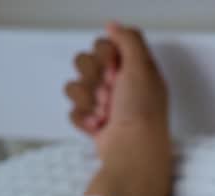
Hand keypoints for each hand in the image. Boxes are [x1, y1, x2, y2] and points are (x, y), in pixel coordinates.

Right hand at [64, 20, 168, 162]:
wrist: (132, 151)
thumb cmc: (141, 111)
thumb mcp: (142, 67)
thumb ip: (129, 40)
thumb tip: (113, 25)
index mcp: (135, 69)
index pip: (103, 46)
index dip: (104, 57)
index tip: (116, 70)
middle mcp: (121, 85)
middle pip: (85, 63)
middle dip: (94, 80)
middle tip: (110, 95)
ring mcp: (106, 104)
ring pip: (75, 86)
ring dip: (88, 100)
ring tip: (105, 114)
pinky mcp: (94, 122)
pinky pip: (73, 110)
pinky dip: (84, 118)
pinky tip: (99, 127)